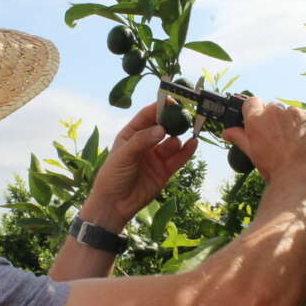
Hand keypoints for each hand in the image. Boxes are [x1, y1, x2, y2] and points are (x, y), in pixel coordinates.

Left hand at [79, 101, 197, 231]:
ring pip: (173, 142)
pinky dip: (187, 150)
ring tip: (183, 134)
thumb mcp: (123, 155)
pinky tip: (193, 143)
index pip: (147, 115)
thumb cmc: (112, 176)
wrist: (115, 205)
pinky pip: (179, 158)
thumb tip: (162, 129)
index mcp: (131, 134)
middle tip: (185, 114)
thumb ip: (142, 141)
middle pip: (163, 126)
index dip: (160, 107)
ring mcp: (156, 156)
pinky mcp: (165, 170)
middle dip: (174, 120)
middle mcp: (145, 143)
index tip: (172, 100)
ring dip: (179, 136)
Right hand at [222, 97, 305, 183]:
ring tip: (295, 144)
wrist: (299, 178)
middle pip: (273, 108)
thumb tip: (226, 132)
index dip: (255, 112)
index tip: (260, 122)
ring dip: (292, 123)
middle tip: (279, 139)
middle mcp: (276, 111)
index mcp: (257, 118)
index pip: (252, 102)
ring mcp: (296, 113)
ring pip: (292, 113)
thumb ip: (239, 137)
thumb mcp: (252, 153)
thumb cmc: (274, 169)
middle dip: (275, 120)